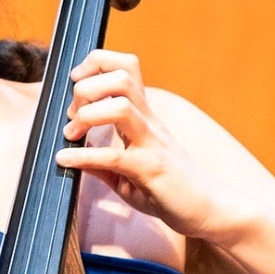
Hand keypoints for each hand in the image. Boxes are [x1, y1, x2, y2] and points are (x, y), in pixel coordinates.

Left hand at [55, 50, 255, 242]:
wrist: (208, 208)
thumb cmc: (170, 187)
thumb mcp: (128, 171)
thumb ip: (100, 161)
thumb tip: (69, 155)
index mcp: (143, 115)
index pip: (125, 68)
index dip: (96, 65)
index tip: (76, 83)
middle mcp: (148, 121)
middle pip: (121, 77)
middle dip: (87, 88)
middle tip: (72, 114)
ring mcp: (151, 142)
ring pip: (120, 105)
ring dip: (87, 114)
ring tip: (72, 133)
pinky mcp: (151, 169)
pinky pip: (115, 155)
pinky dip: (84, 156)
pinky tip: (66, 160)